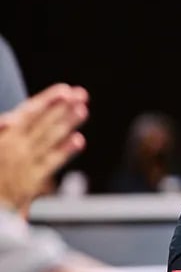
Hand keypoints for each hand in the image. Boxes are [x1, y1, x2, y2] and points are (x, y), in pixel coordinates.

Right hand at [0, 83, 87, 210]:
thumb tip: (10, 120)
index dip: (46, 100)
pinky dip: (64, 150)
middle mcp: (14, 146)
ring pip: (49, 138)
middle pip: (41, 122)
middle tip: (81, 94)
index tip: (64, 90)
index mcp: (4, 136)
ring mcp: (23, 163)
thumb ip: (3, 132)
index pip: (27, 113)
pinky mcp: (30, 181)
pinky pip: (50, 162)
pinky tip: (79, 140)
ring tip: (83, 110)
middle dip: (61, 107)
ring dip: (66, 123)